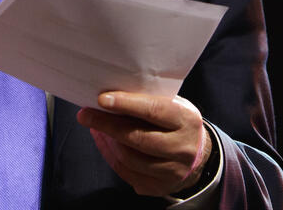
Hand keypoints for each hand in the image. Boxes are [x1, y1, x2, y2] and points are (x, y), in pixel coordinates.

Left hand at [76, 91, 211, 196]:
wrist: (197, 152)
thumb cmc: (174, 121)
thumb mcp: (170, 103)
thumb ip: (145, 100)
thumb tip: (107, 96)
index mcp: (186, 120)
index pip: (154, 111)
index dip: (126, 104)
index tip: (102, 99)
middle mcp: (182, 148)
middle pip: (138, 138)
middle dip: (107, 125)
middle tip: (85, 114)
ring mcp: (173, 170)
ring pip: (130, 158)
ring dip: (107, 141)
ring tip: (95, 127)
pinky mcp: (161, 186)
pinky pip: (127, 173)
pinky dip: (110, 155)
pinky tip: (104, 142)